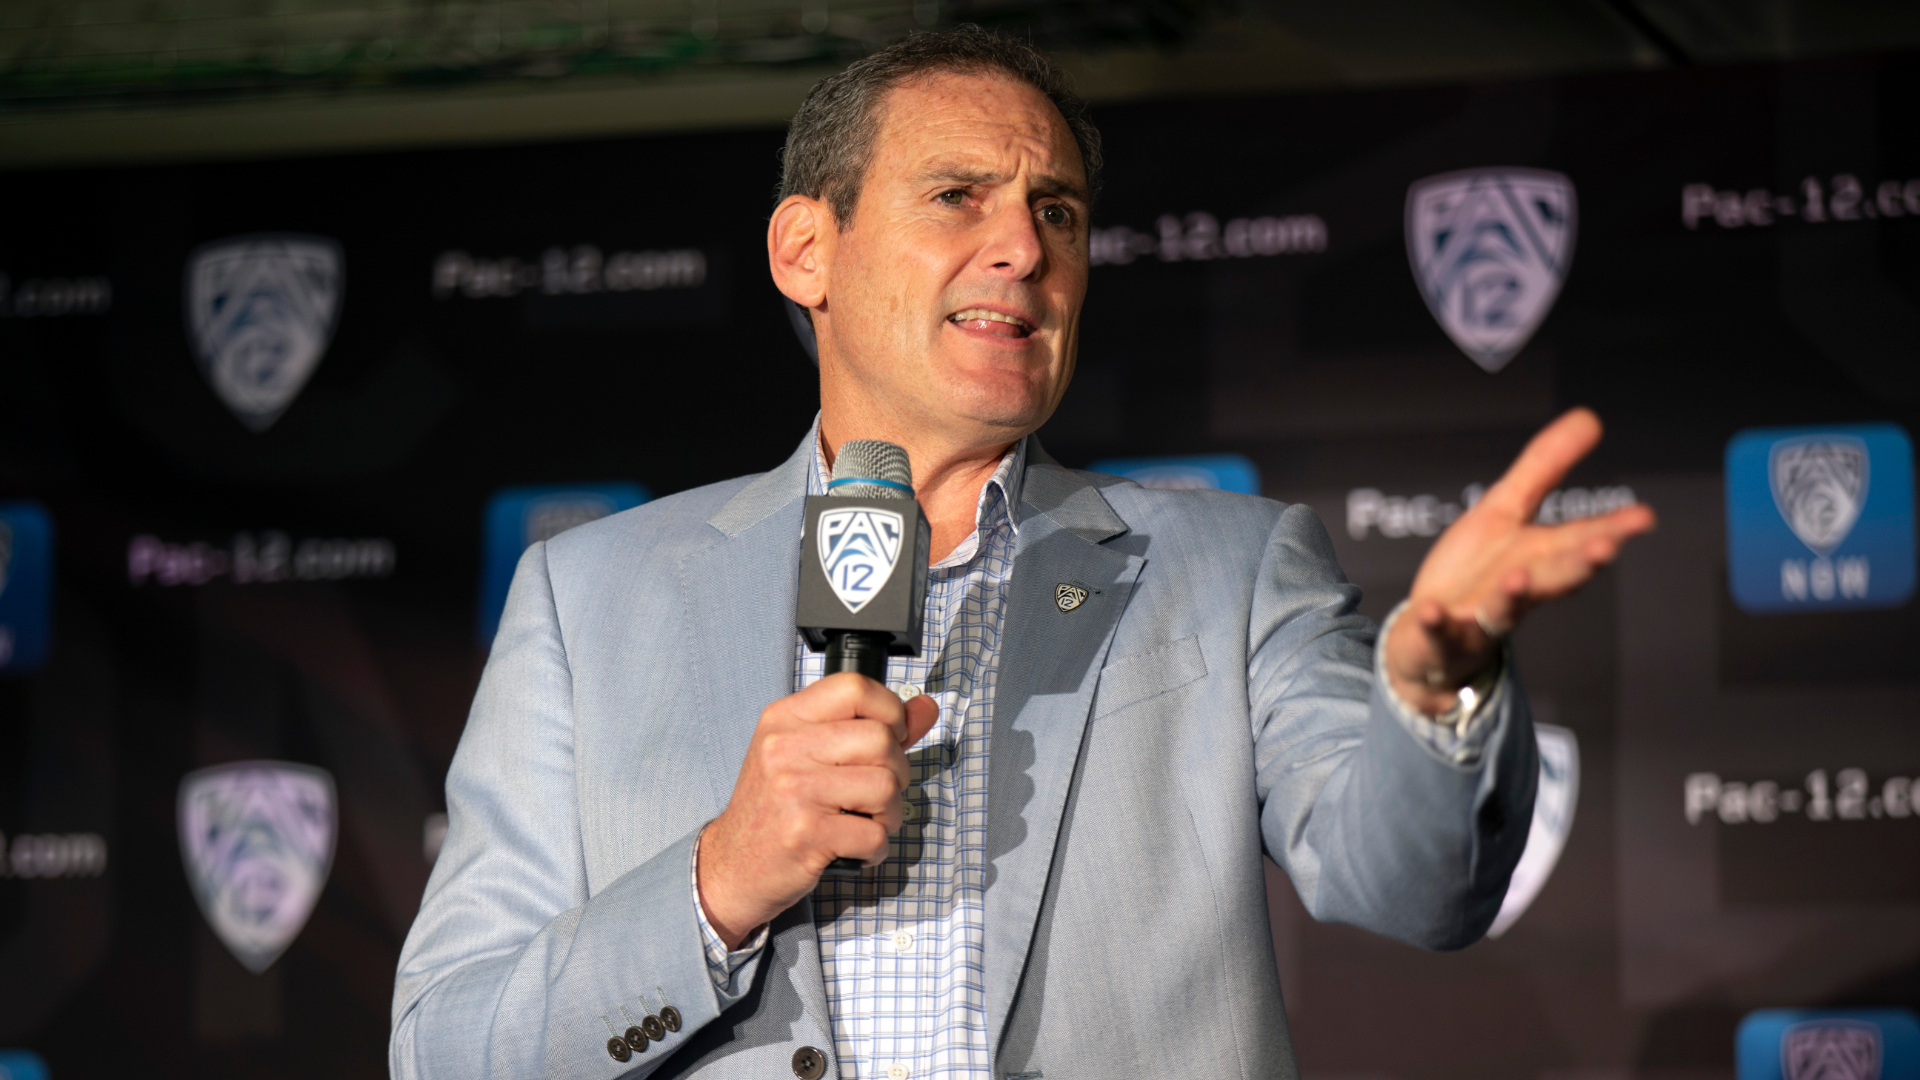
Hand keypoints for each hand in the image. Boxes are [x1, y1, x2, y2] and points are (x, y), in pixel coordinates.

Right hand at [696, 673, 939, 947]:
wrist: (731, 866)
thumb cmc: (774, 808)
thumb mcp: (809, 755)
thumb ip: (871, 728)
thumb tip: (926, 707)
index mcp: (785, 718)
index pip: (855, 687)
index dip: (890, 711)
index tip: (890, 736)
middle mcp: (785, 748)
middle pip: (881, 739)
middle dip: (897, 771)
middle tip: (876, 792)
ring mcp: (794, 790)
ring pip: (885, 786)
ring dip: (890, 813)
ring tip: (866, 821)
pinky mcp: (805, 834)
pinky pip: (874, 834)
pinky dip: (875, 848)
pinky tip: (855, 848)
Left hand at [1384, 407, 1655, 714]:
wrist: (1430, 640)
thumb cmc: (1475, 572)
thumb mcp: (1505, 509)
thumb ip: (1545, 467)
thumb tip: (1590, 418)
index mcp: (1537, 558)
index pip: (1579, 541)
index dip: (1611, 529)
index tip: (1644, 516)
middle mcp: (1517, 591)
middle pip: (1554, 577)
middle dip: (1580, 564)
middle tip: (1605, 547)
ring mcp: (1479, 617)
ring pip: (1503, 609)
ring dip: (1514, 594)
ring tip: (1520, 579)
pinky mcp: (1439, 636)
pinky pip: (1438, 631)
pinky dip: (1436, 623)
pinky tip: (1430, 610)